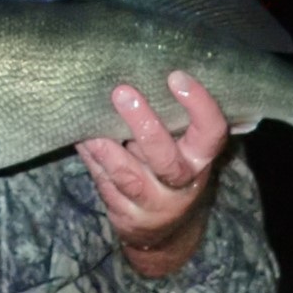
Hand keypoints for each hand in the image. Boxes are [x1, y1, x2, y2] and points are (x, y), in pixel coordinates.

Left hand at [75, 70, 228, 277]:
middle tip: (122, 92)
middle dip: (144, 125)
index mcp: (201, 157)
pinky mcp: (126, 215)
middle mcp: (182, 183)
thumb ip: (173, 116)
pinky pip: (105, 185)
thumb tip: (143, 62)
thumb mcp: (183, 145)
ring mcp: (153, 203)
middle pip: (165, 158)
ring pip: (129, 178)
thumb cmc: (172, 165)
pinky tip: (81, 138)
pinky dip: (92, 160)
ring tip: (89, 127)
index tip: (176, 76)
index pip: (211, 132)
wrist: (166, 230)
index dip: (199, 105)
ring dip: (106, 150)